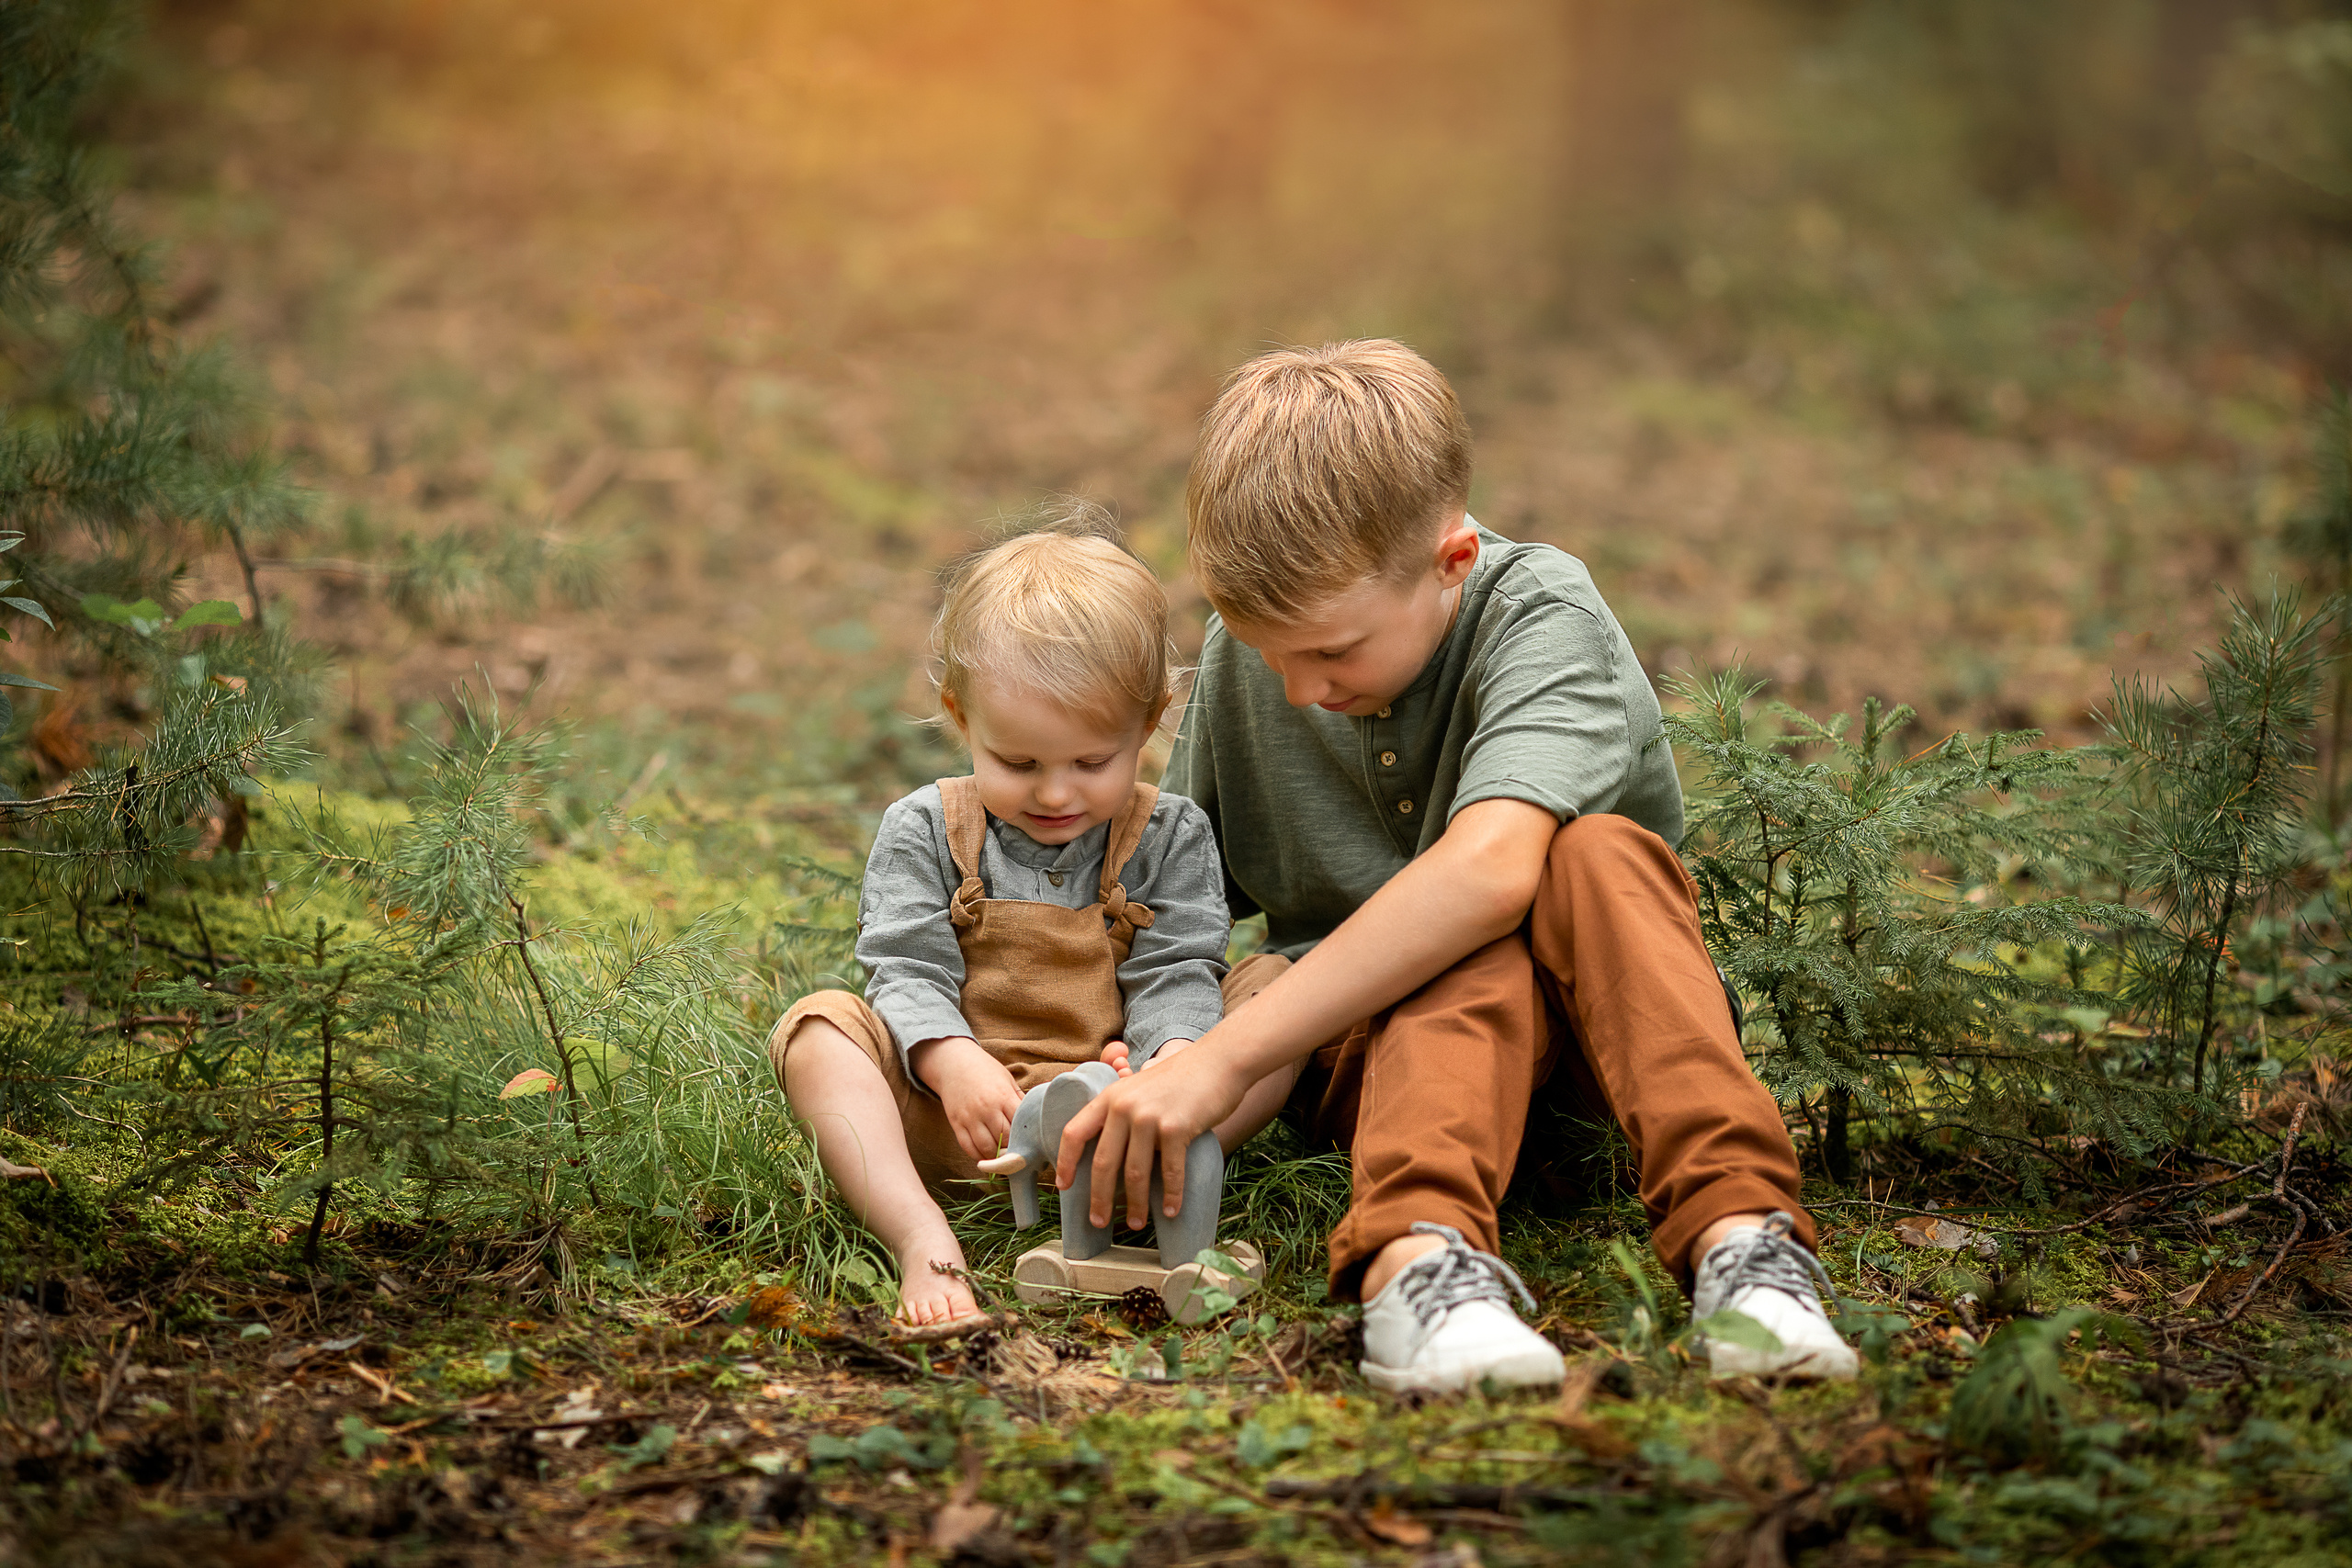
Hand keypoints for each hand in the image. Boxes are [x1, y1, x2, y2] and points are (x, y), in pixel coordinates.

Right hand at [911, 1036, 1022, 1165]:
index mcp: (1003, 1096)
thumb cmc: (985, 1070)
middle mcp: (987, 1108)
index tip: (1031, 1143)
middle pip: (1005, 1139)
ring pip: (987, 1147)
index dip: (1026, 1137)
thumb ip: (1019, 1099)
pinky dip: (977, 1156)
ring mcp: (970, 1117)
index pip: (1019, 1125)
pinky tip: (985, 1157)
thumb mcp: (1006, 1079)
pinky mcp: (956, 1123)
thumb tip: (1034, 1117)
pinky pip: (968, 1146)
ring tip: (1003, 1159)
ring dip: (996, 1156)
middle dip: (1013, 1149)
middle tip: (1019, 1155)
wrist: (953, 1063)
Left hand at [1053, 1034, 1248, 1228]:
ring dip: (1135, 1205)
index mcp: (1110, 1097)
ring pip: (1134, 1173)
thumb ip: (1124, 1111)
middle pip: (1103, 1162)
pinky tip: (1170, 1210)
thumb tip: (1114, 1150)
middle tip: (1099, 1222)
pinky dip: (1170, 1195)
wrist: (1219, 1061)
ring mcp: (1149, 1117)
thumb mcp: (1141, 1087)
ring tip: (1136, 1223)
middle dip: (1099, 1198)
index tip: (1064, 1186)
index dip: (1065, 1162)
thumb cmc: (1182, 1078)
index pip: (1074, 1132)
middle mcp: (1124, 1106)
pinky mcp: (1176, 1128)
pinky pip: (1169, 1171)